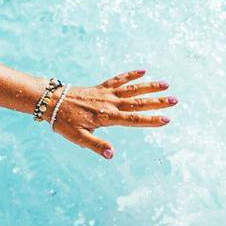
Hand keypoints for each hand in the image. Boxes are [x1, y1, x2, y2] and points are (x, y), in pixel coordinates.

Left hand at [45, 68, 176, 159]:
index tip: (167, 119)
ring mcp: (106, 94)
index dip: (151, 120)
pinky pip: (118, 80)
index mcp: (107, 117)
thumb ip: (96, 145)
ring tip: (166, 83)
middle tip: (175, 100)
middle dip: (157, 102)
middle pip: (138, 103)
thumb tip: (112, 154)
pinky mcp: (100, 87)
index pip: (133, 120)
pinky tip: (143, 70)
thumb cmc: (64, 122)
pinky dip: (130, 75)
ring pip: (132, 89)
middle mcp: (109, 104)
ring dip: (149, 86)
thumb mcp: (78, 138)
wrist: (50, 102)